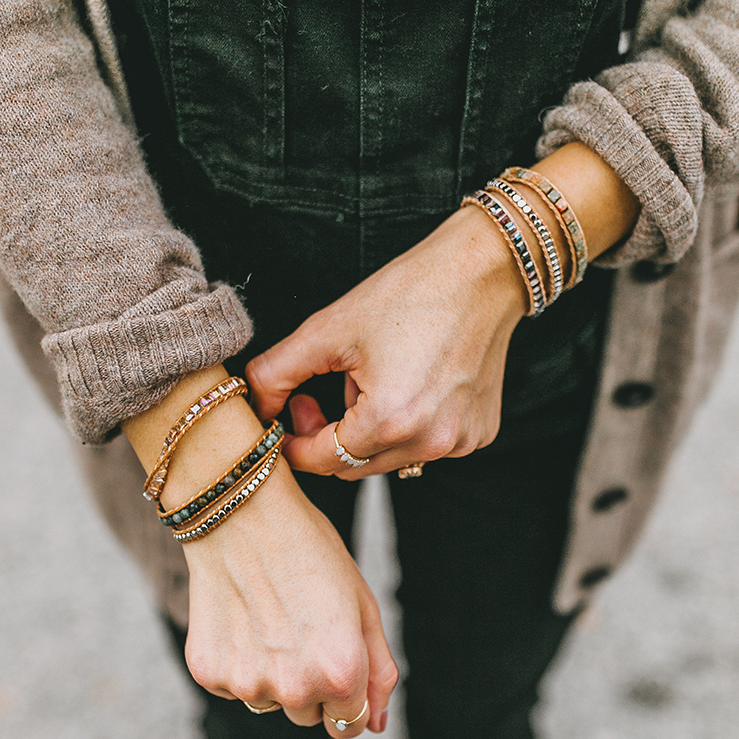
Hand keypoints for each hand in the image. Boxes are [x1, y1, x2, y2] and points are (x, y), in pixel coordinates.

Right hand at [123, 373, 397, 738]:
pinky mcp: (209, 673)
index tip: (333, 656)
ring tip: (269, 617)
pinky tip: (241, 617)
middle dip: (310, 684)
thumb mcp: (362, 604)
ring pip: (269, 702)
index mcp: (342, 674)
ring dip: (273, 674)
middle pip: (307, 717)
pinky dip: (238, 661)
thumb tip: (374, 726)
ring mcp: (248, 683)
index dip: (345, 691)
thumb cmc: (312, 553)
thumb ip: (378, 671)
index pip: (348, 724)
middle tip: (299, 626)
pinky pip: (233, 687)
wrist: (242, 514)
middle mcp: (295, 689)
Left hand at [247, 143, 639, 477]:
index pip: (321, 460)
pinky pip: (426, 445)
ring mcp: (460, 443)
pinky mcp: (480, 434)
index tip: (288, 413)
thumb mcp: (329, 329)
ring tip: (373, 380)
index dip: (294, 442)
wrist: (483, 272)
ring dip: (370, 432)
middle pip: (354, 465)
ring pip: (389, 458)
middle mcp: (430, 442)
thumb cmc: (409, 293)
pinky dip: (409, 426)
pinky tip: (411, 383)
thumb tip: (255, 407)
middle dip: (330, 436)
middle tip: (323, 392)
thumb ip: (277, 372)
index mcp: (389, 421)